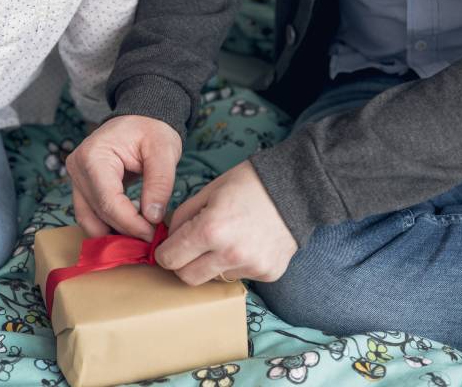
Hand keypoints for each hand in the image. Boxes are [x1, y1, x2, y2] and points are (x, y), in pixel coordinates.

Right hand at [66, 115, 181, 240]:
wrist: (141, 120)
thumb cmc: (152, 130)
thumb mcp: (164, 152)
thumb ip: (160, 184)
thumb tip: (152, 218)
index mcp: (94, 156)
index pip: (108, 201)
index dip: (131, 224)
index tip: (153, 234)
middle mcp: (77, 168)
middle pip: (98, 213)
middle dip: (126, 230)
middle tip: (152, 238)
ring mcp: (76, 179)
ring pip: (89, 220)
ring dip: (114, 233)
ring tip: (140, 237)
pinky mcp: (81, 188)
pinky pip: (90, 215)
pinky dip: (109, 226)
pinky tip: (130, 230)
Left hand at [155, 161, 297, 284]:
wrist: (297, 188)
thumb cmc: (249, 184)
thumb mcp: (208, 191)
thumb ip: (182, 217)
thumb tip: (168, 238)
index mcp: (210, 230)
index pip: (170, 259)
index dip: (164, 253)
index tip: (167, 248)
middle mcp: (230, 253)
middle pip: (188, 278)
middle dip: (183, 265)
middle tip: (190, 249)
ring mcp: (251, 267)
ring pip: (215, 277)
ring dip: (213, 263)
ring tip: (228, 238)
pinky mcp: (268, 273)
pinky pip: (240, 275)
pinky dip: (237, 263)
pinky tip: (248, 242)